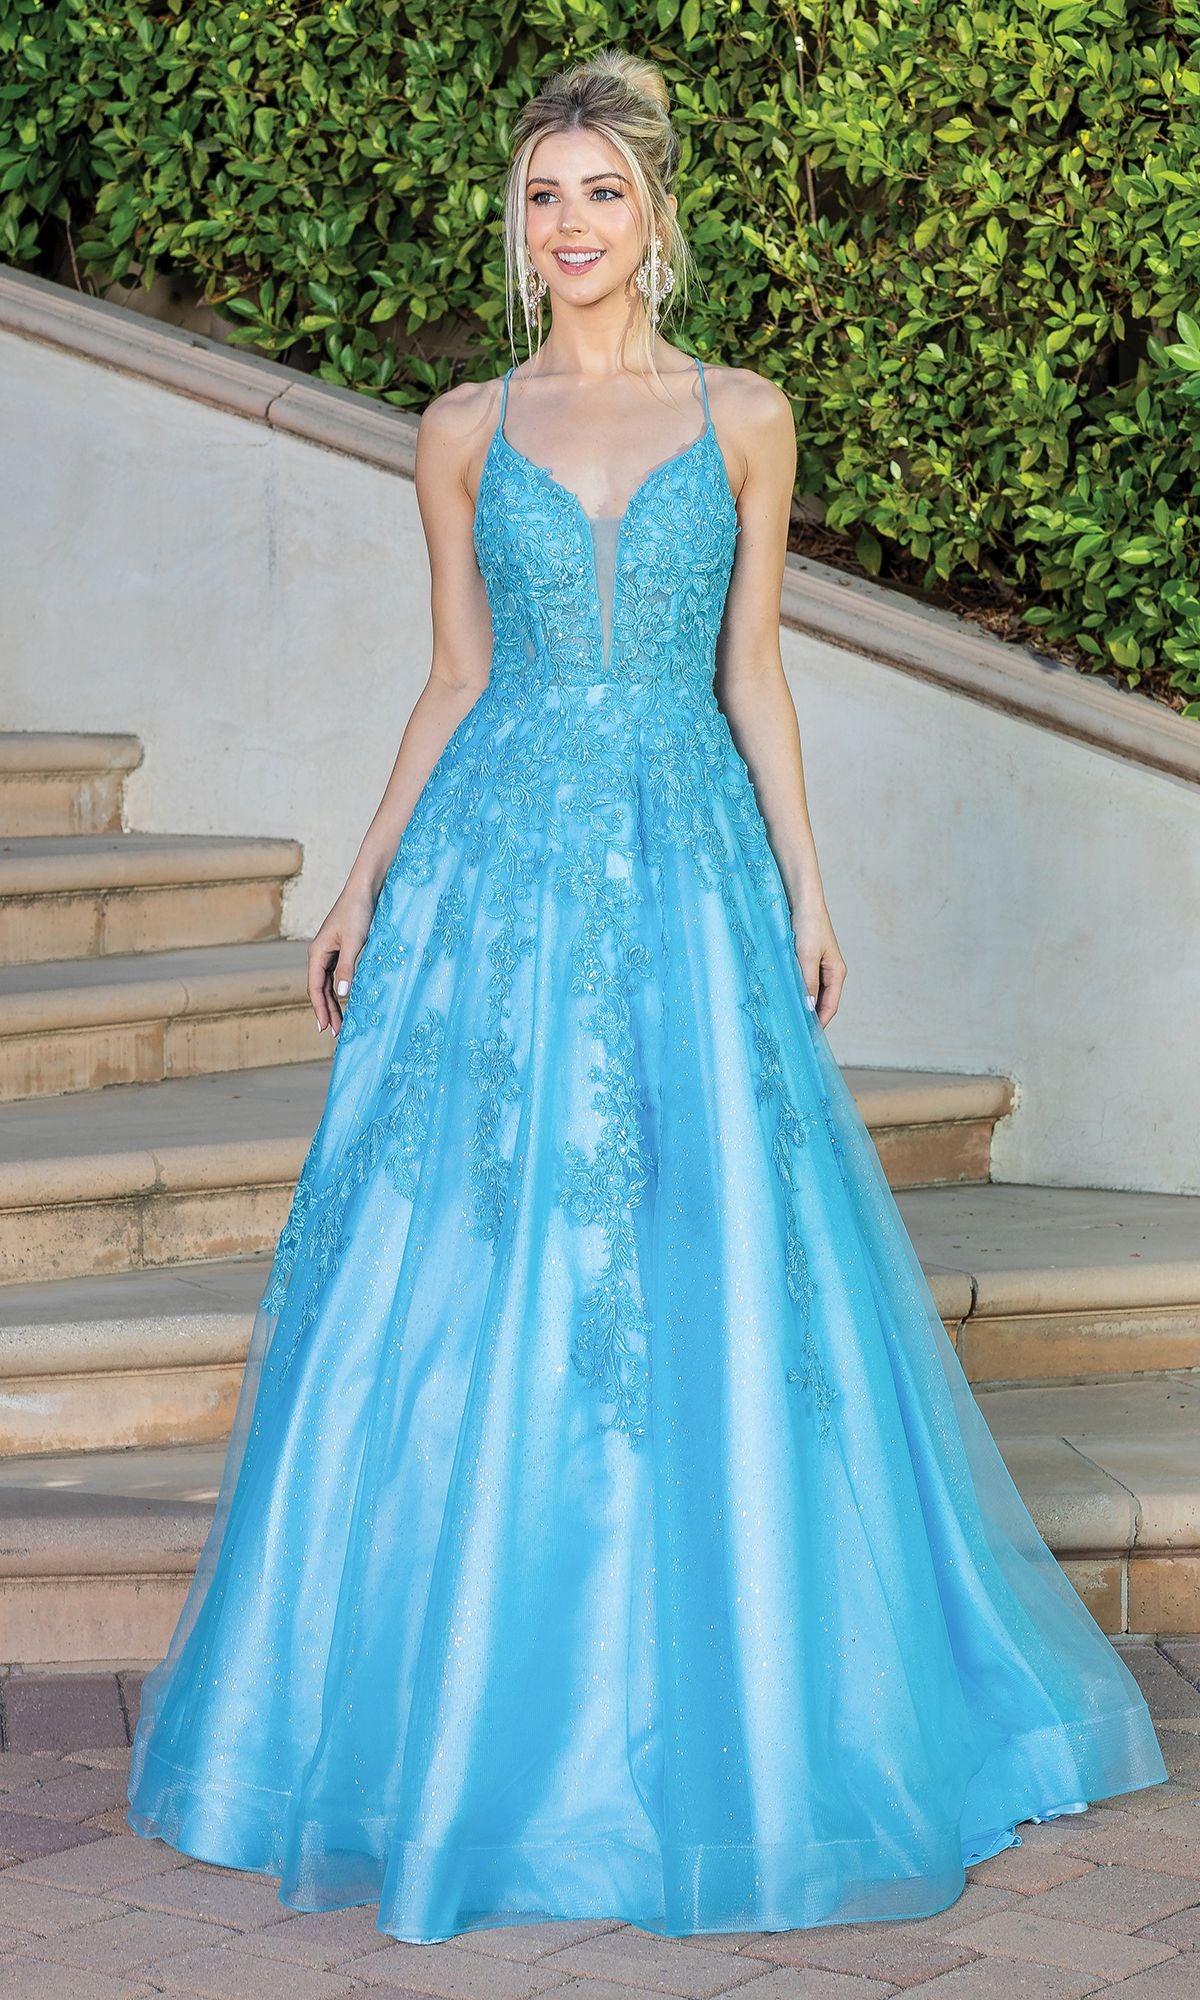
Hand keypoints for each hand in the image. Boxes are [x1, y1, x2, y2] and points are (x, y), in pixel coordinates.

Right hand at [307, 884, 376, 1034]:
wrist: (364, 890)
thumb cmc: (358, 913)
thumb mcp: (354, 942)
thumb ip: (347, 968)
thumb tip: (342, 994)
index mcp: (317, 953)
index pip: (315, 988)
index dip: (320, 1009)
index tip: (325, 1028)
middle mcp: (320, 954)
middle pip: (320, 989)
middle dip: (326, 1010)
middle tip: (334, 1032)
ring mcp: (331, 951)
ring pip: (329, 983)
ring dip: (334, 1003)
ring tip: (340, 1022)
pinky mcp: (342, 948)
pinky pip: (338, 974)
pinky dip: (341, 989)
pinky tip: (347, 1000)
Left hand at [791, 903, 846, 1027]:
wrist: (803, 900)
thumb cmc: (808, 925)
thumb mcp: (806, 956)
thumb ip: (807, 982)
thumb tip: (808, 1008)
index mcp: (836, 973)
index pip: (830, 1006)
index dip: (819, 1023)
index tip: (808, 1039)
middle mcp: (830, 972)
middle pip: (822, 1002)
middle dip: (810, 1017)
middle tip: (795, 1033)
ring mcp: (819, 966)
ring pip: (812, 993)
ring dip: (802, 1005)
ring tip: (789, 1019)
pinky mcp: (808, 960)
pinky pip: (804, 982)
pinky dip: (797, 992)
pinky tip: (786, 998)